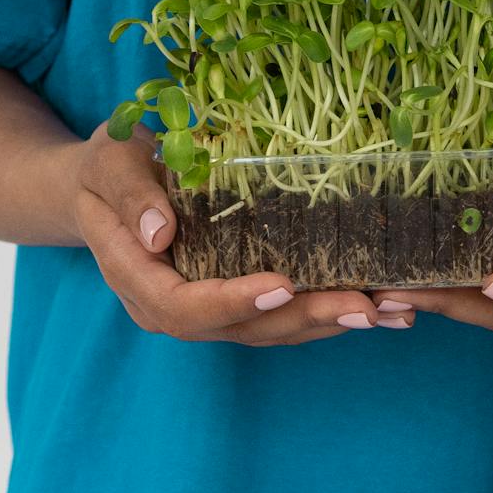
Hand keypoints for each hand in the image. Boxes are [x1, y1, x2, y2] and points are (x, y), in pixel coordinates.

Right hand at [70, 124, 403, 343]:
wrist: (102, 186)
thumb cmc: (106, 166)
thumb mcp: (109, 162)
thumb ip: (130, 194)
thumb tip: (159, 234)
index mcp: (138, 279)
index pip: (184, 306)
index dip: (233, 301)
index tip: (282, 284)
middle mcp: (172, 307)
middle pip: (241, 328)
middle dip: (305, 318)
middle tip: (366, 307)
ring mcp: (207, 310)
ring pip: (270, 330)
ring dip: (331, 323)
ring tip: (390, 311)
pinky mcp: (235, 299)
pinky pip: (282, 315)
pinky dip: (329, 312)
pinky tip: (379, 306)